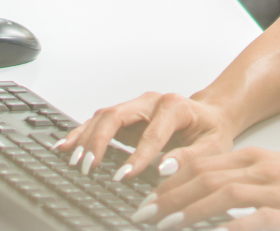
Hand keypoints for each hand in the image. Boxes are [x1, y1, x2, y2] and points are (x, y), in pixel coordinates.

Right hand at [56, 92, 236, 182]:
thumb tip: (164, 169)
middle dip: (100, 142)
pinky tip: (66, 146)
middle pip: (117, 115)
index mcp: (175, 106)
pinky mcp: (125, 118)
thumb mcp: (213, 147)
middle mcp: (150, 102)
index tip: (124, 176)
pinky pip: (98, 123)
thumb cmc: (211, 131)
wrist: (210, 117)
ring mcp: (135, 108)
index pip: (152, 131)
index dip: (138, 155)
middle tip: (88, 167)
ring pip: (103, 117)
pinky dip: (81, 134)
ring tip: (72, 160)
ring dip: (86, 138)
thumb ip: (191, 158)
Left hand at [143, 148, 279, 230]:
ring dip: (186, 210)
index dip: (173, 173)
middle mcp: (263, 171)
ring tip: (162, 223)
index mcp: (259, 158)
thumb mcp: (279, 173)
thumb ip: (244, 178)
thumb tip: (207, 190)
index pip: (205, 160)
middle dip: (169, 195)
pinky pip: (250, 222)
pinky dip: (225, 227)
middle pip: (205, 177)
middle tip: (143, 210)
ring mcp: (276, 194)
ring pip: (221, 195)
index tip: (149, 185)